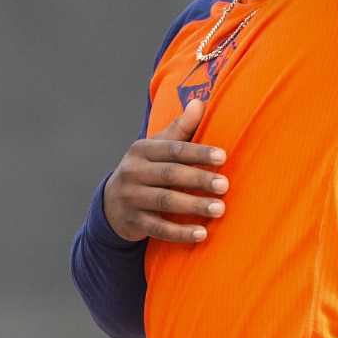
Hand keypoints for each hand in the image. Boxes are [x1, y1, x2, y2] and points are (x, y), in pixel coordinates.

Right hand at [101, 100, 228, 243]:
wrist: (112, 203)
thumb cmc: (146, 169)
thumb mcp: (157, 147)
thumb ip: (180, 128)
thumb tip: (199, 102)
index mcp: (141, 150)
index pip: (173, 149)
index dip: (198, 152)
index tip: (223, 157)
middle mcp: (133, 172)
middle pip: (170, 174)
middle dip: (199, 179)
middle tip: (225, 185)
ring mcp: (131, 198)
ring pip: (165, 201)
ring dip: (194, 206)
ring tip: (220, 209)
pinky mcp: (133, 222)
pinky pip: (159, 229)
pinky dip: (180, 232)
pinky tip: (202, 234)